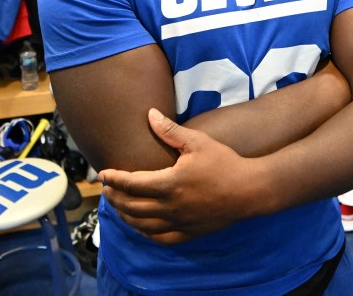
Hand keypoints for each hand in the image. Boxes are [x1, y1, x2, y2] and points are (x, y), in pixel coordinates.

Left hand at [99, 109, 262, 243]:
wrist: (250, 190)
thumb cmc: (224, 162)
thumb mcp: (197, 142)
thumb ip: (170, 131)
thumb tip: (150, 114)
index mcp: (170, 183)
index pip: (131, 183)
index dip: (114, 179)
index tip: (102, 174)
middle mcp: (171, 206)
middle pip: (132, 206)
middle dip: (115, 197)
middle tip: (106, 190)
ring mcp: (179, 222)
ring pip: (142, 225)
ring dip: (125, 216)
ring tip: (118, 206)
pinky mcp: (189, 233)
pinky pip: (160, 238)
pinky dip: (144, 233)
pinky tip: (140, 226)